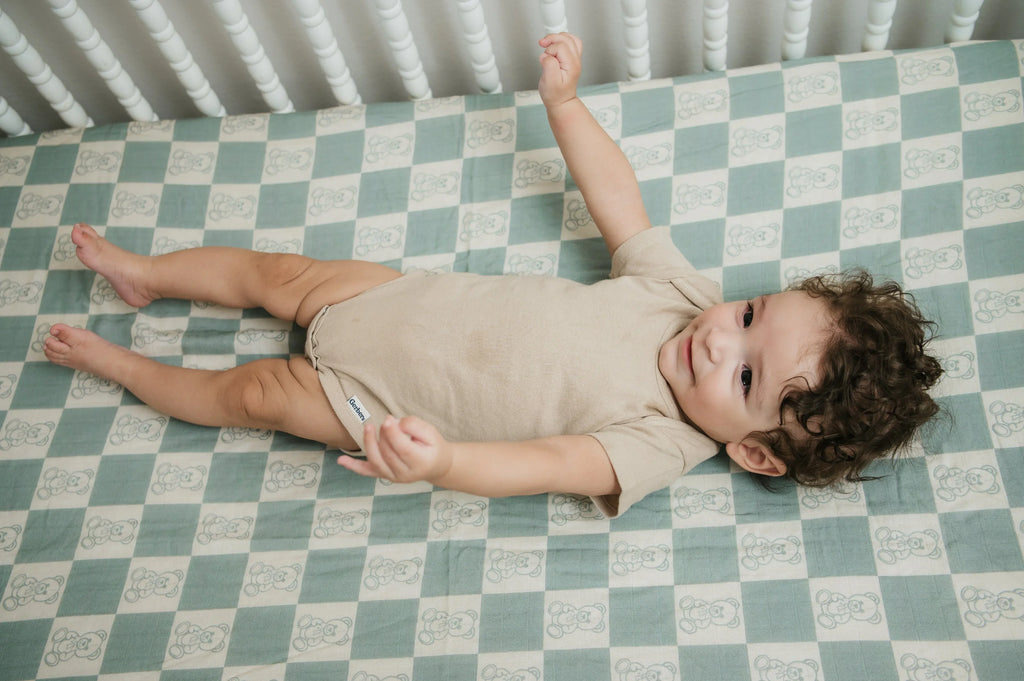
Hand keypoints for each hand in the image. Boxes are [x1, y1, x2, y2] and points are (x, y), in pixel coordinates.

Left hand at [337, 414, 452, 484]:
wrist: (436, 465)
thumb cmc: (433, 445)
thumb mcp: (430, 431)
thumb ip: (413, 425)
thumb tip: (390, 422)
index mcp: (421, 462)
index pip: (403, 448)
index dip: (393, 434)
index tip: (388, 419)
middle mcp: (406, 474)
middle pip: (388, 453)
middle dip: (384, 435)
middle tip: (386, 421)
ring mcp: (394, 477)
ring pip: (376, 461)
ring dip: (369, 443)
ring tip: (369, 427)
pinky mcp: (385, 476)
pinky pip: (367, 472)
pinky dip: (353, 466)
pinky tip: (341, 460)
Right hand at [538, 32, 582, 108]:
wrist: (561, 102)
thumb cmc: (555, 95)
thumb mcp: (549, 82)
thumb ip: (548, 65)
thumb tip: (546, 55)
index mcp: (571, 65)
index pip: (561, 46)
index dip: (549, 49)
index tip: (544, 58)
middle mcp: (575, 60)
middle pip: (566, 39)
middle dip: (552, 38)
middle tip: (542, 44)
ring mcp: (575, 59)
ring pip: (570, 38)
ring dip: (557, 37)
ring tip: (548, 43)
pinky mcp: (571, 59)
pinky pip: (571, 43)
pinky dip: (561, 40)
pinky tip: (554, 45)